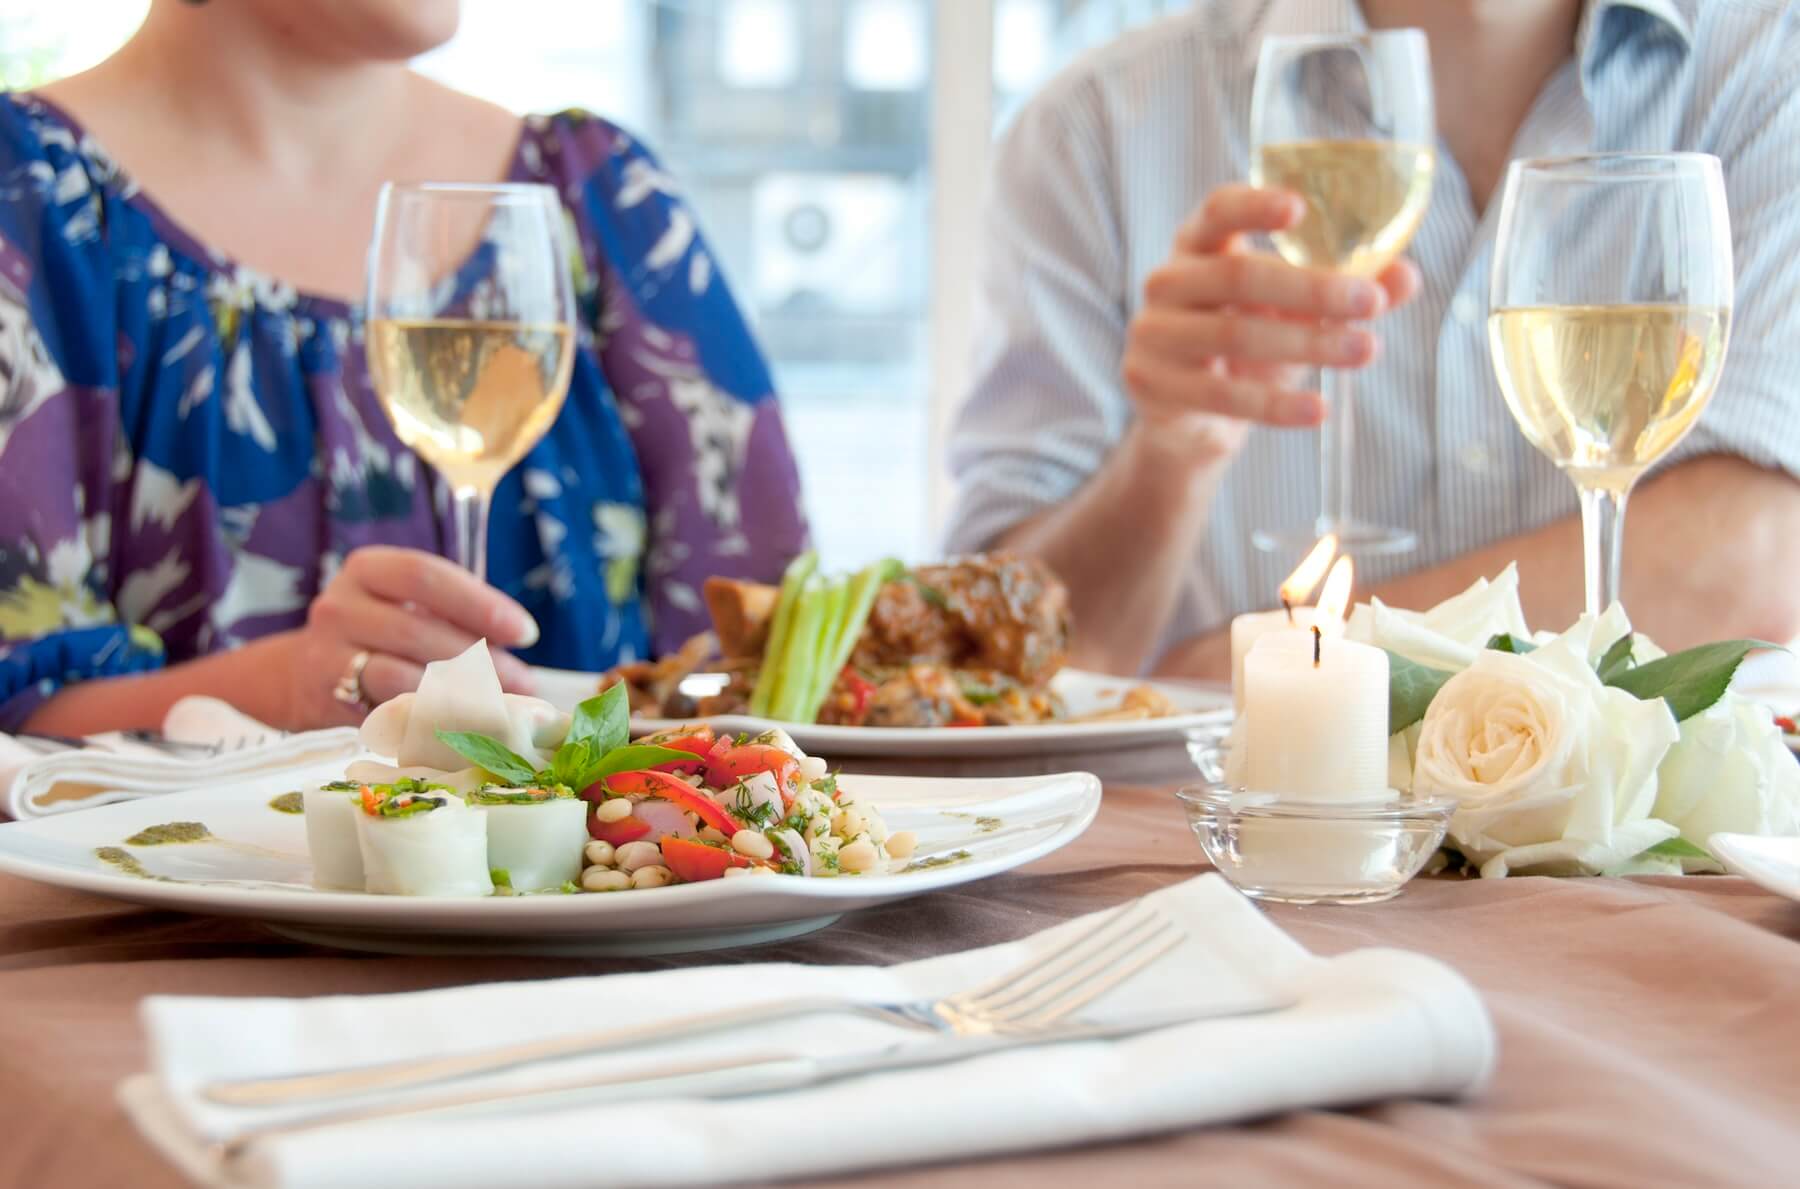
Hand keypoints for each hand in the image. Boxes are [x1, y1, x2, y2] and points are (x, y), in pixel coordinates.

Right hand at [282, 546, 540, 726]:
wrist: (302, 676)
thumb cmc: (379, 635)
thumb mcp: (407, 607)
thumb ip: (455, 616)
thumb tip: (522, 649)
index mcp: (367, 569)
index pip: (425, 575)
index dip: (479, 603)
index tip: (525, 632)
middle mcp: (339, 606)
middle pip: (418, 629)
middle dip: (480, 659)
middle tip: (524, 681)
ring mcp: (327, 654)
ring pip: (401, 675)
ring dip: (460, 694)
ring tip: (501, 706)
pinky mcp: (328, 700)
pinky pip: (386, 711)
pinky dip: (432, 718)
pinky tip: (465, 723)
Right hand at [1121, 184, 1420, 460]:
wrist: (1191, 420)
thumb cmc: (1246, 346)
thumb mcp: (1295, 314)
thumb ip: (1345, 290)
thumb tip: (1407, 277)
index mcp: (1198, 246)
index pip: (1218, 212)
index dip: (1254, 206)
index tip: (1300, 207)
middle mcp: (1166, 282)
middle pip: (1238, 276)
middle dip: (1312, 289)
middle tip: (1372, 303)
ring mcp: (1153, 334)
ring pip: (1235, 334)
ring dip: (1308, 343)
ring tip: (1365, 351)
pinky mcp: (1153, 385)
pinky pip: (1221, 394)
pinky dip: (1275, 405)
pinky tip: (1319, 410)